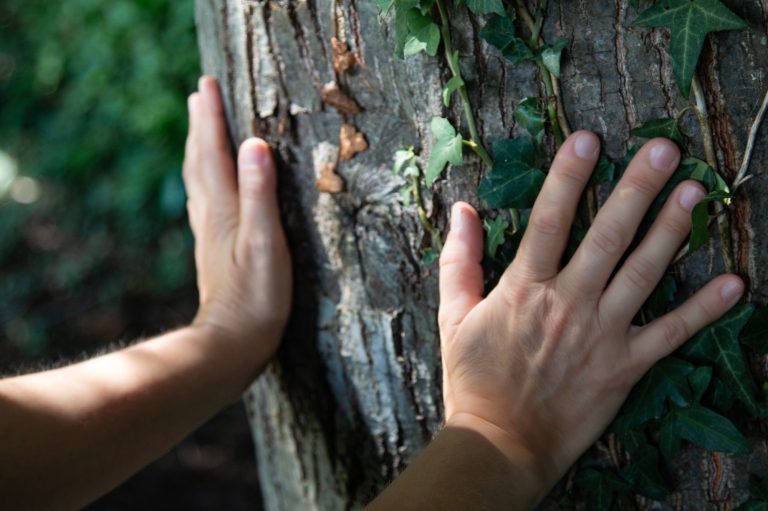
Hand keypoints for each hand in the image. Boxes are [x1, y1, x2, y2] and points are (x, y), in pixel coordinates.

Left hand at [183, 76, 291, 371]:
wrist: (233, 342)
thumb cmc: (258, 297)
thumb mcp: (266, 242)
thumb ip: (259, 193)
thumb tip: (255, 144)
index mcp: (224, 210)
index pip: (214, 153)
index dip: (211, 118)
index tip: (207, 83)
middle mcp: (211, 216)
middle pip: (200, 161)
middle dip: (200, 125)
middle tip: (199, 94)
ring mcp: (209, 234)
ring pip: (198, 180)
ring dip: (198, 148)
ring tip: (199, 127)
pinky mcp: (214, 249)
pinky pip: (204, 200)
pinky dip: (202, 178)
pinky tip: (206, 185)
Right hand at [438, 132, 743, 498]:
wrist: (500, 442)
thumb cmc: (474, 379)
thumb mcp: (453, 317)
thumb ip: (459, 260)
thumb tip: (463, 210)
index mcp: (524, 289)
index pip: (548, 220)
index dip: (568, 176)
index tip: (588, 139)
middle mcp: (567, 303)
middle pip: (606, 236)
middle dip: (636, 189)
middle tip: (664, 150)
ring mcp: (601, 334)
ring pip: (642, 273)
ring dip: (672, 231)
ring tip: (696, 192)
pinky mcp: (625, 366)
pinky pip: (670, 334)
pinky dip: (703, 310)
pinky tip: (735, 284)